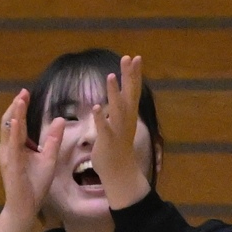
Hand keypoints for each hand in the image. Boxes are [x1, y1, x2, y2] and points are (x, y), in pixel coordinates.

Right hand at [0, 90, 64, 231]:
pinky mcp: (12, 164)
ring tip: (19, 100)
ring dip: (14, 114)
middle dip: (16, 106)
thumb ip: (53, 139)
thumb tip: (59, 119)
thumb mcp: (48, 157)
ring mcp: (8, 156)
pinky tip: (18, 121)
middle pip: (9, 122)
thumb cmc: (34, 185)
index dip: (20, 107)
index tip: (25, 93)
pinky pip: (12, 145)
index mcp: (16, 146)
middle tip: (23, 92)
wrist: (25, 206)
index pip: (17, 122)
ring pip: (9, 130)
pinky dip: (14, 132)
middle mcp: (8, 149)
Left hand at [91, 56, 151, 209]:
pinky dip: (101, 118)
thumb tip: (119, 95)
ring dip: (114, 93)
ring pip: (117, 109)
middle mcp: (126, 120)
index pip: (132, 90)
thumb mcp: (120, 125)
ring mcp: (118, 131)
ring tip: (110, 76)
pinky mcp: (108, 142)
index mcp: (128, 115)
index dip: (134, 74)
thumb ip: (119, 109)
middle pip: (129, 94)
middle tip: (130, 58)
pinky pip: (104, 128)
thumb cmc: (118, 149)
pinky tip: (95, 107)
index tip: (135, 57)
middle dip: (129, 76)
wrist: (120, 174)